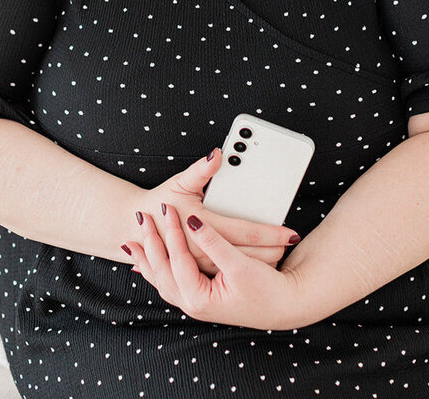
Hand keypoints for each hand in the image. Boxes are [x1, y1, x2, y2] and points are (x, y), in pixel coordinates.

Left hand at [124, 204, 303, 329]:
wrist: (284, 308)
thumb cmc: (265, 292)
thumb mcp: (239, 267)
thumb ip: (214, 243)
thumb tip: (194, 222)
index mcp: (200, 298)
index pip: (178, 260)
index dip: (173, 232)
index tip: (168, 208)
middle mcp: (192, 304)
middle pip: (162, 271)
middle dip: (150, 243)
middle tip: (143, 216)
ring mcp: (194, 302)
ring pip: (161, 278)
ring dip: (147, 258)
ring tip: (132, 239)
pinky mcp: (200, 297)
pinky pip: (168, 282)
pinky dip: (155, 269)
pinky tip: (145, 261)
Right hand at [141, 150, 299, 274]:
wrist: (138, 228)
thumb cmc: (162, 201)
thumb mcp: (180, 182)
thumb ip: (201, 170)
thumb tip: (217, 155)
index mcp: (202, 225)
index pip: (245, 232)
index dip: (270, 232)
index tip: (289, 231)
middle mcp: (203, 250)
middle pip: (248, 255)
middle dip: (272, 249)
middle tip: (290, 241)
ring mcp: (201, 265)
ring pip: (240, 267)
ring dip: (262, 261)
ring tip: (280, 252)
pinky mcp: (199, 272)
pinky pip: (228, 273)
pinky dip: (247, 267)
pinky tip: (259, 262)